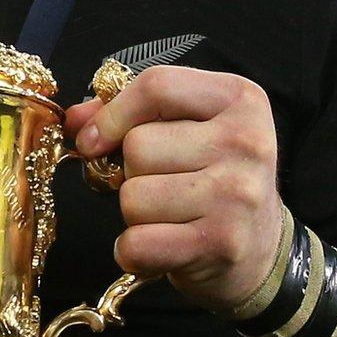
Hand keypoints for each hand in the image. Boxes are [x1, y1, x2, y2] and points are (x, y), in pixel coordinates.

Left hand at [66, 65, 288, 311]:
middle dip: (130, 171)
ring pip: (133, 196)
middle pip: (138, 146)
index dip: (113, 114)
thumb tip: (75, 119)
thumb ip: (130, 114)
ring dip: (134, 212)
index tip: (96, 140)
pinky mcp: (221, 242)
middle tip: (159, 184)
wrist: (261, 248)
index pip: (157, 86)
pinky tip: (160, 245)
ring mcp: (236, 194)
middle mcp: (245, 142)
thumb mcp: (187, 129)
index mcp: (238, 98)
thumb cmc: (214, 178)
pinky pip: (138, 242)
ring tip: (166, 214)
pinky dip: (133, 250)